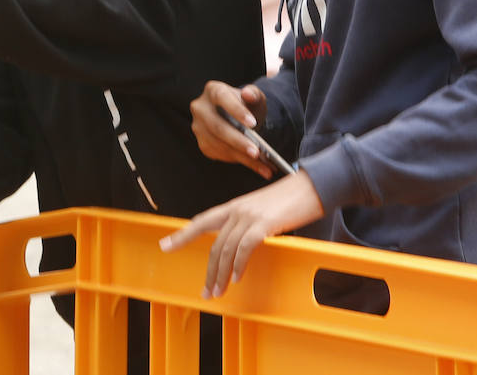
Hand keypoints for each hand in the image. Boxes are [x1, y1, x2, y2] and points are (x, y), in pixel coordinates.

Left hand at [159, 170, 324, 298]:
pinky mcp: (264, 223)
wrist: (312, 186)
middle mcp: (237, 210)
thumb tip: (240, 244)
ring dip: (221, 274)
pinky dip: (239, 264)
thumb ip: (247, 223)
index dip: (182, 235)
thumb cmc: (290, 200)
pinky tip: (237, 277)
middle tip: (206, 291)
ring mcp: (249, 216)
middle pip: (214, 244)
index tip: (165, 245)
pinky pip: (244, 247)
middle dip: (209, 270)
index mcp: (234, 206)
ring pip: (226, 249)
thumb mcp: (262, 209)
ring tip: (219, 290)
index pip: (201, 221)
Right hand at [190, 81, 272, 179]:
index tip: (252, 124)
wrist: (238, 118)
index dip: (236, 111)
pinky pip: (220, 155)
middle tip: (257, 152)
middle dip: (238, 141)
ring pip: (219, 144)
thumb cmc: (247, 105)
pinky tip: (257, 166)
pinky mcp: (203, 144)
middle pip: (217, 126)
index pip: (222, 98)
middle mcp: (201, 108)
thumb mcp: (254, 97)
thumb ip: (254, 94)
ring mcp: (199, 127)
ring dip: (242, 156)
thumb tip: (248, 94)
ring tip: (264, 165)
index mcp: (213, 90)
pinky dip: (240, 161)